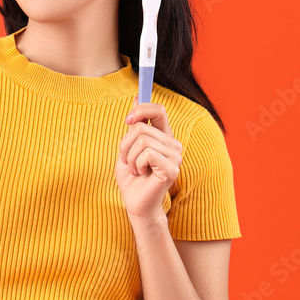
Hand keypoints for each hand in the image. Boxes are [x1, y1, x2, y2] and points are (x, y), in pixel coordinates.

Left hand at [114, 94, 182, 222]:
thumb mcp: (128, 147)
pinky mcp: (171, 168)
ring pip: (141, 140)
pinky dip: (136, 164)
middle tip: (128, 160)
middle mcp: (173, 145)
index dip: (142, 108)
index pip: (159, 110)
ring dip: (129, 156)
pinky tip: (141, 174)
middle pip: (141, 127)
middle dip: (125, 144)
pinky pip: (146, 154)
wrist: (135, 203)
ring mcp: (175, 157)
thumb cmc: (132, 178)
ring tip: (135, 169)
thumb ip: (135, 125)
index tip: (127, 119)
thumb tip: (138, 97)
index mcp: (164, 137)